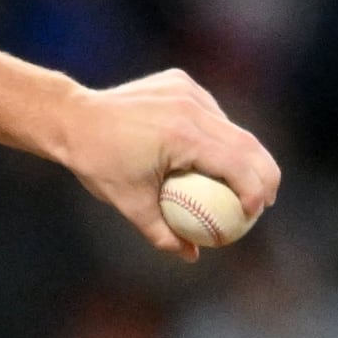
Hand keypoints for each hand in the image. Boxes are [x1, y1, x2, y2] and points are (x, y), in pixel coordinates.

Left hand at [53, 69, 280, 261]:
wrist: (71, 117)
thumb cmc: (97, 163)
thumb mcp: (128, 204)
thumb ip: (163, 233)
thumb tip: (192, 256)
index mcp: (182, 136)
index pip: (236, 164)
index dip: (255, 190)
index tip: (254, 213)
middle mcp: (191, 107)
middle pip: (246, 143)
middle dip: (265, 173)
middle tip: (266, 200)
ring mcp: (187, 91)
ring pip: (230, 126)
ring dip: (243, 154)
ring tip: (246, 181)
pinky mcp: (180, 82)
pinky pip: (210, 113)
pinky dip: (217, 135)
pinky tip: (213, 157)